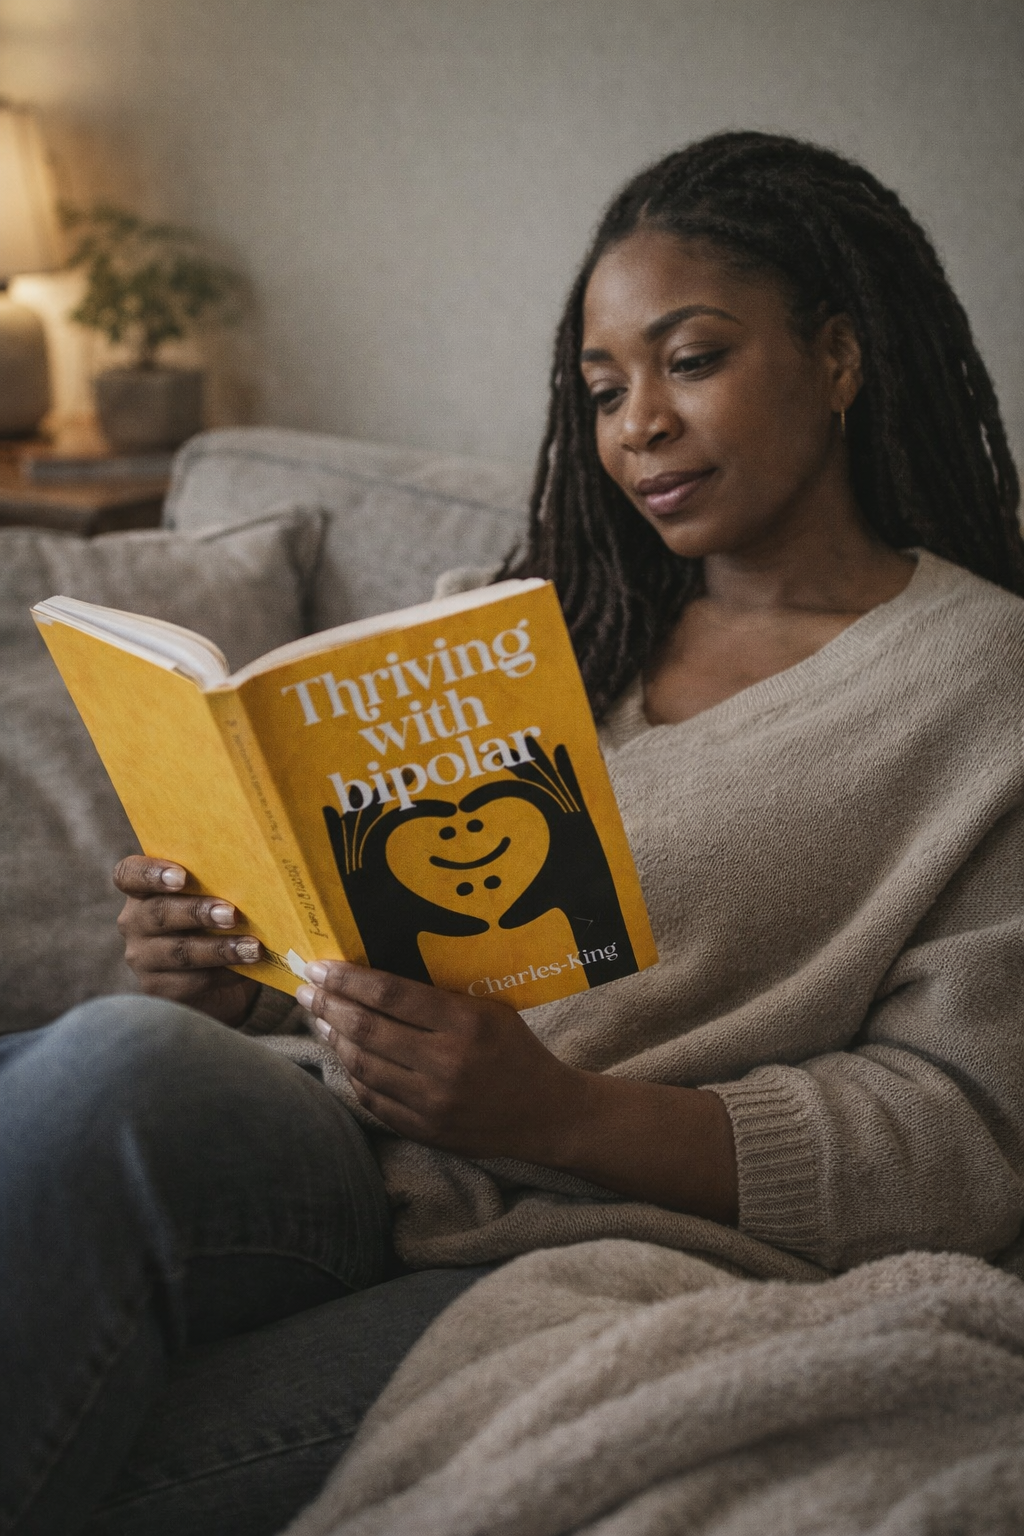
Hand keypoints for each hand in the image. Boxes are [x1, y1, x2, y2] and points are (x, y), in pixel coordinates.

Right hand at [114, 855, 262, 1027]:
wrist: (218, 977)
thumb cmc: (215, 923)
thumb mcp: (214, 899)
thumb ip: (221, 884)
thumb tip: (255, 876)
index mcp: (144, 890)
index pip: (129, 874)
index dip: (151, 873)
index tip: (182, 875)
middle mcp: (135, 922)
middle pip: (159, 913)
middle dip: (198, 912)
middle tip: (232, 914)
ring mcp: (143, 958)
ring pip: (179, 951)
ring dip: (219, 949)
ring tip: (252, 948)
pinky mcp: (158, 989)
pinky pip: (191, 981)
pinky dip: (224, 973)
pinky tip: (248, 968)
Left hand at [295, 961, 582, 1160]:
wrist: (544, 1114)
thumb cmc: (515, 1050)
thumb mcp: (489, 1010)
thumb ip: (439, 998)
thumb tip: (376, 979)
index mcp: (466, 1023)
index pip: (391, 994)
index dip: (349, 979)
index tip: (321, 966)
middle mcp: (446, 1062)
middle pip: (368, 1028)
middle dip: (329, 1005)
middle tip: (306, 989)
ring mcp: (432, 1101)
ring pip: (363, 1065)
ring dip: (334, 1038)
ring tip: (319, 1018)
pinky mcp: (424, 1130)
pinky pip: (373, 1098)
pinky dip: (353, 1074)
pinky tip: (343, 1054)